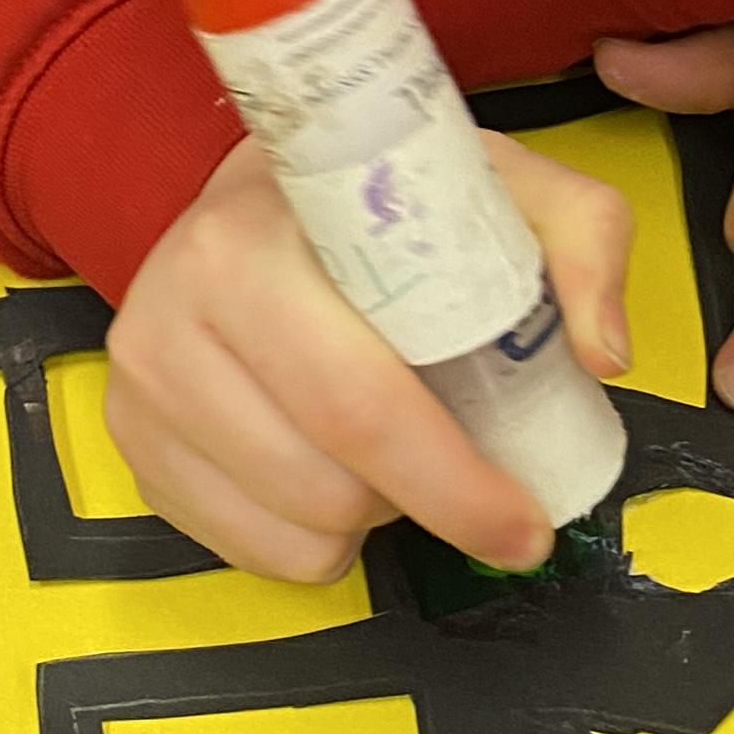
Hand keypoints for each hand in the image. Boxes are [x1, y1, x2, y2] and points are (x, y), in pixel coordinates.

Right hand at [103, 134, 632, 584]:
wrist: (257, 191)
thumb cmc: (384, 198)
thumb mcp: (500, 183)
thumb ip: (582, 239)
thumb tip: (602, 355)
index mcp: (253, 244)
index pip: (359, 402)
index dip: (454, 481)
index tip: (526, 525)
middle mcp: (174, 315)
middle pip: (326, 482)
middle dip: (426, 507)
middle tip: (480, 494)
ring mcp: (140, 387)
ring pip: (292, 528)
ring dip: (369, 516)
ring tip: (391, 450)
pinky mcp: (130, 445)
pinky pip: (246, 551)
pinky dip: (310, 537)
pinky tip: (330, 468)